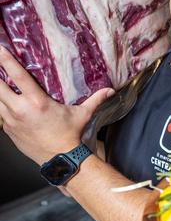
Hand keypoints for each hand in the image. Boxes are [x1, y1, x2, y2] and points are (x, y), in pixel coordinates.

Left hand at [0, 47, 113, 164]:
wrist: (60, 159)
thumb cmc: (70, 135)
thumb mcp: (83, 114)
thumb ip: (95, 99)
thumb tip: (110, 91)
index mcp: (37, 102)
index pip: (17, 76)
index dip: (6, 61)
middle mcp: (20, 110)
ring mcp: (11, 121)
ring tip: (1, 84)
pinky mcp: (8, 130)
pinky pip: (0, 115)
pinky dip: (2, 107)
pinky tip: (7, 104)